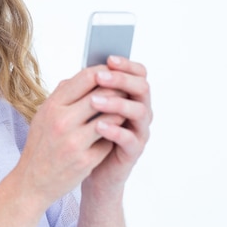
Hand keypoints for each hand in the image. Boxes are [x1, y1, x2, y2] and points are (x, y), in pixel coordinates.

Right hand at [15, 65, 127, 208]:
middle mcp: (62, 122)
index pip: (86, 78)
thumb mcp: (44, 115)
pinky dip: (113, 136)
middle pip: (103, 95)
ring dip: (119, 113)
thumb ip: (64, 95)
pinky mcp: (85, 161)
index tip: (112, 73)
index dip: (104, 72)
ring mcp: (74, 142)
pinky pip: (109, 141)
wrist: (32, 181)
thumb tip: (87, 75)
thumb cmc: (40, 145)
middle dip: (118, 90)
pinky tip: (111, 136)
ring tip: (121, 112)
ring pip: (111, 117)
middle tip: (125, 91)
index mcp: (52, 106)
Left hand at [83, 56, 151, 197]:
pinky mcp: (133, 151)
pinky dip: (115, 130)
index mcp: (131, 96)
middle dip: (121, 79)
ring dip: (117, 103)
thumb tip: (84, 68)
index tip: (108, 58)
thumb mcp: (87, 107)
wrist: (87, 168)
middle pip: (141, 87)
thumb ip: (91, 89)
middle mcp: (140, 110)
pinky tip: (100, 125)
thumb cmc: (87, 133)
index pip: (138, 73)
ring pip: (139, 111)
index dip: (126, 64)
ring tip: (94, 101)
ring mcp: (139, 130)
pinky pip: (130, 139)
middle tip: (100, 77)